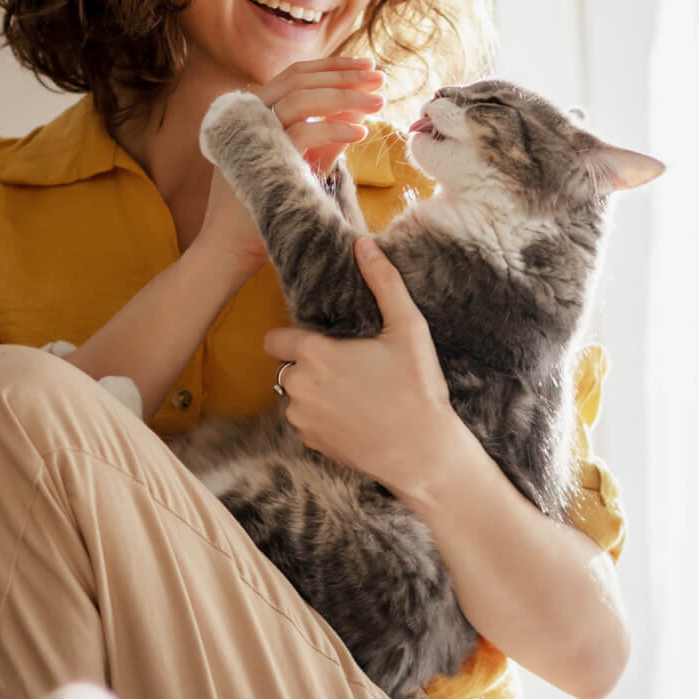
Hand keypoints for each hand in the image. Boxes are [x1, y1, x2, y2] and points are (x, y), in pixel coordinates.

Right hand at [193, 57, 384, 281]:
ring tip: (378, 101)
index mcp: (256, 112)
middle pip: (299, 79)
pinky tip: (361, 132)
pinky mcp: (261, 159)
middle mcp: (249, 116)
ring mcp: (252, 134)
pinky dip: (335, 129)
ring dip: (345, 96)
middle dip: (344, 75)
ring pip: (301, 98)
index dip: (333, 67)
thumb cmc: (265, 208)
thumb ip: (325, 140)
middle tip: (380, 78)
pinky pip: (303, 132)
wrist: (231, 248)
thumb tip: (358, 114)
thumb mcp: (300, 165)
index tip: (367, 68)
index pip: (296, 75)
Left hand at [263, 237, 463, 494]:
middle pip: (287, 366)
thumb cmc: (417, 389)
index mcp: (314, 355)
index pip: (274, 338)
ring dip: (314, 391)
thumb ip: (383, 283)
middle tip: (350, 365)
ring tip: (356, 392)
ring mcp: (302, 420)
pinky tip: (355, 416)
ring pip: (295, 395)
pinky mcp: (311, 443)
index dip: (293, 336)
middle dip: (310, 363)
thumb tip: (364, 244)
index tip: (321, 339)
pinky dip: (322, 417)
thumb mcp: (408, 329)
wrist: (423, 455)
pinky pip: (306, 421)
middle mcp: (298, 387)